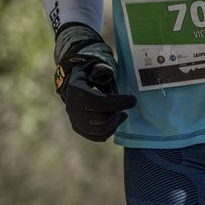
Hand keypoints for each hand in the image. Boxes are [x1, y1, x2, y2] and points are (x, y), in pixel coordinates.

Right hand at [54, 23, 135, 141]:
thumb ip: (102, 70)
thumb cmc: (90, 76)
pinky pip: (99, 137)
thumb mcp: (94, 68)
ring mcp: (75, 120)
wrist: (76, 87)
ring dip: (115, 121)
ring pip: (101, 130)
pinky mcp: (79, 129)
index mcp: (76, 89)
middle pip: (101, 117)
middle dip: (117, 111)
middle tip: (125, 103)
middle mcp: (72, 107)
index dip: (118, 102)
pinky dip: (111, 130)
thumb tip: (108, 74)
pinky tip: (117, 120)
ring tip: (121, 112)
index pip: (98, 101)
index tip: (133, 100)